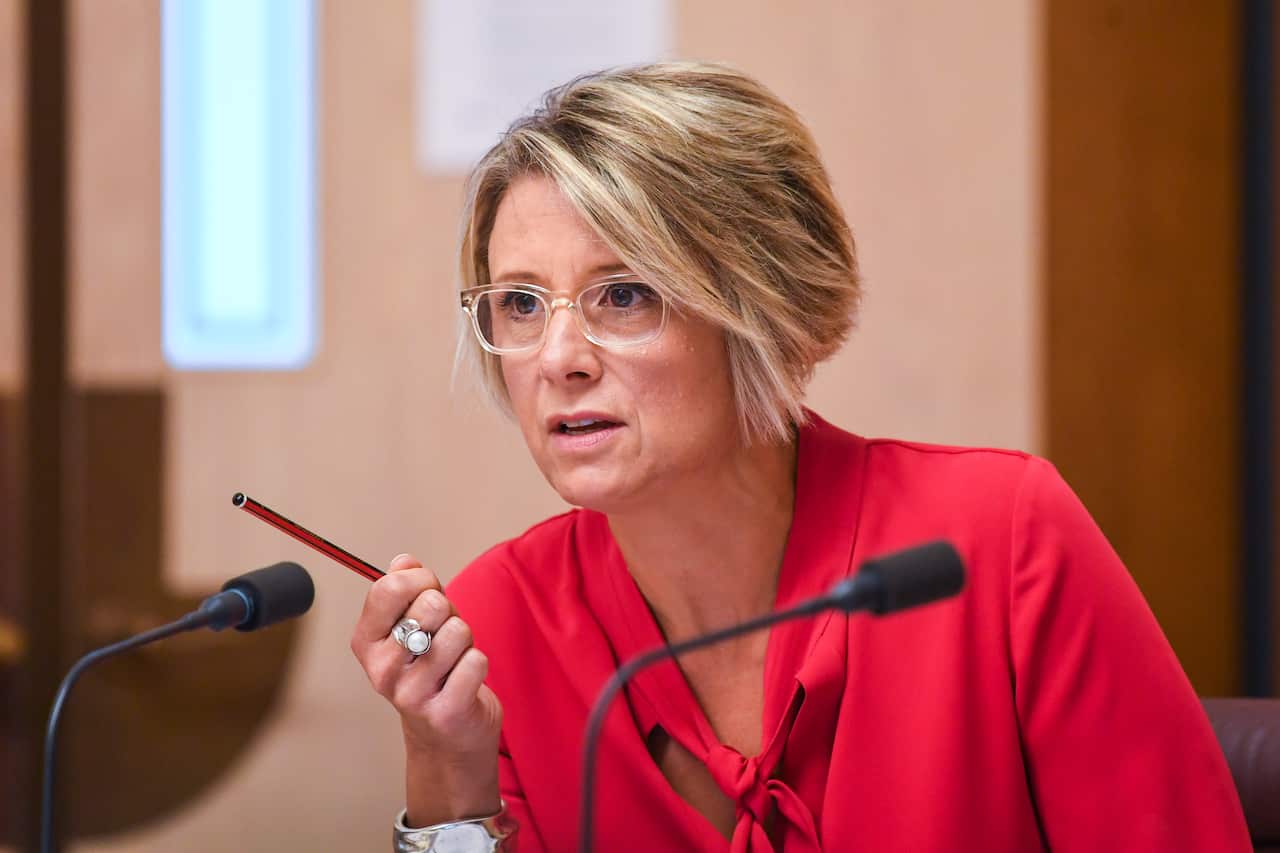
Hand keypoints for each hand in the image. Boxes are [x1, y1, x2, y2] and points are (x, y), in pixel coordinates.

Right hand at [350, 553, 502, 823]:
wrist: (447, 736)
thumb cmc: (432, 670)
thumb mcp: (413, 625)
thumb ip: (408, 590)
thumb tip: (403, 561)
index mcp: (366, 643)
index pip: (388, 588)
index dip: (420, 579)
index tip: (428, 590)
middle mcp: (382, 670)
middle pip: (430, 605)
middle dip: (449, 612)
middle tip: (444, 636)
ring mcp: (411, 694)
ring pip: (457, 631)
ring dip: (466, 639)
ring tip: (455, 659)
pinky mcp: (445, 711)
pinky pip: (476, 660)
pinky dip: (478, 664)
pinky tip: (465, 680)